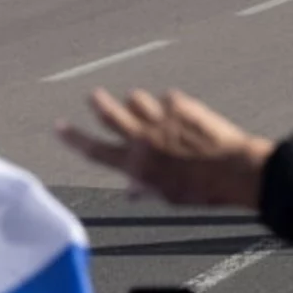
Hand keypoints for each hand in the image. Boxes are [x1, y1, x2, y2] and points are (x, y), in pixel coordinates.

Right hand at [56, 89, 274, 208]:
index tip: (59, 126)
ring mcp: (161, 118)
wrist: (233, 170)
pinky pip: (169, 97)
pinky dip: (172, 104)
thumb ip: (146, 188)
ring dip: (137, 102)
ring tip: (145, 106)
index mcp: (135, 164)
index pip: (95, 150)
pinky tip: (184, 112)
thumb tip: (131, 191)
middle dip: (99, 104)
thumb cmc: (202, 190)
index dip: (73, 138)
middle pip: (111, 114)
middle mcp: (143, 138)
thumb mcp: (168, 197)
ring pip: (137, 98)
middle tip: (94, 96)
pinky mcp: (181, 104)